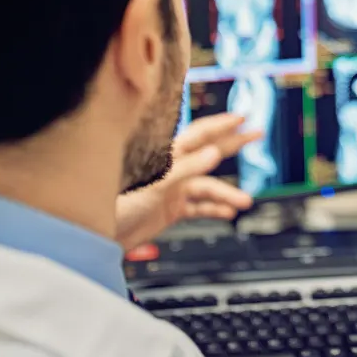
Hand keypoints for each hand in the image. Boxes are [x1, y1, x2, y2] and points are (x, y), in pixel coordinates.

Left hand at [115, 113, 259, 250]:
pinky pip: (198, 206)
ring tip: (244, 201)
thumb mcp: (154, 185)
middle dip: (234, 143)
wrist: (99, 238)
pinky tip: (227, 213)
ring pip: (207, 186)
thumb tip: (214, 154)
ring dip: (226, 194)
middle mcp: (172, 169)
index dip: (221, 125)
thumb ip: (185, 169)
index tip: (241, 118)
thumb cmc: (118, 207)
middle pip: (209, 151)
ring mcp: (173, 188)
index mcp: (167, 156)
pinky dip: (213, 209)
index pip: (199, 134)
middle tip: (257, 133)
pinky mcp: (171, 208)